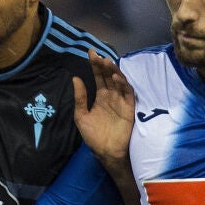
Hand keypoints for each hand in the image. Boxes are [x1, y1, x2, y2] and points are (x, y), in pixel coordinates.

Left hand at [73, 50, 135, 166]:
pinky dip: (123, 84)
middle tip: (97, 55)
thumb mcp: (81, 116)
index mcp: (100, 96)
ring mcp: (121, 100)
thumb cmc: (94, 136)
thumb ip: (80, 98)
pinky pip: (127, 93)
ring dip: (113, 71)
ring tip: (106, 62)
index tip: (90, 52)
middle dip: (103, 65)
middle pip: (108, 76)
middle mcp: (111, 96)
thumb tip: (75, 78)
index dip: (95, 64)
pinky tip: (116, 78)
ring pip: (119, 81)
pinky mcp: (129, 107)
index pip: (98, 76)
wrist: (106, 151)